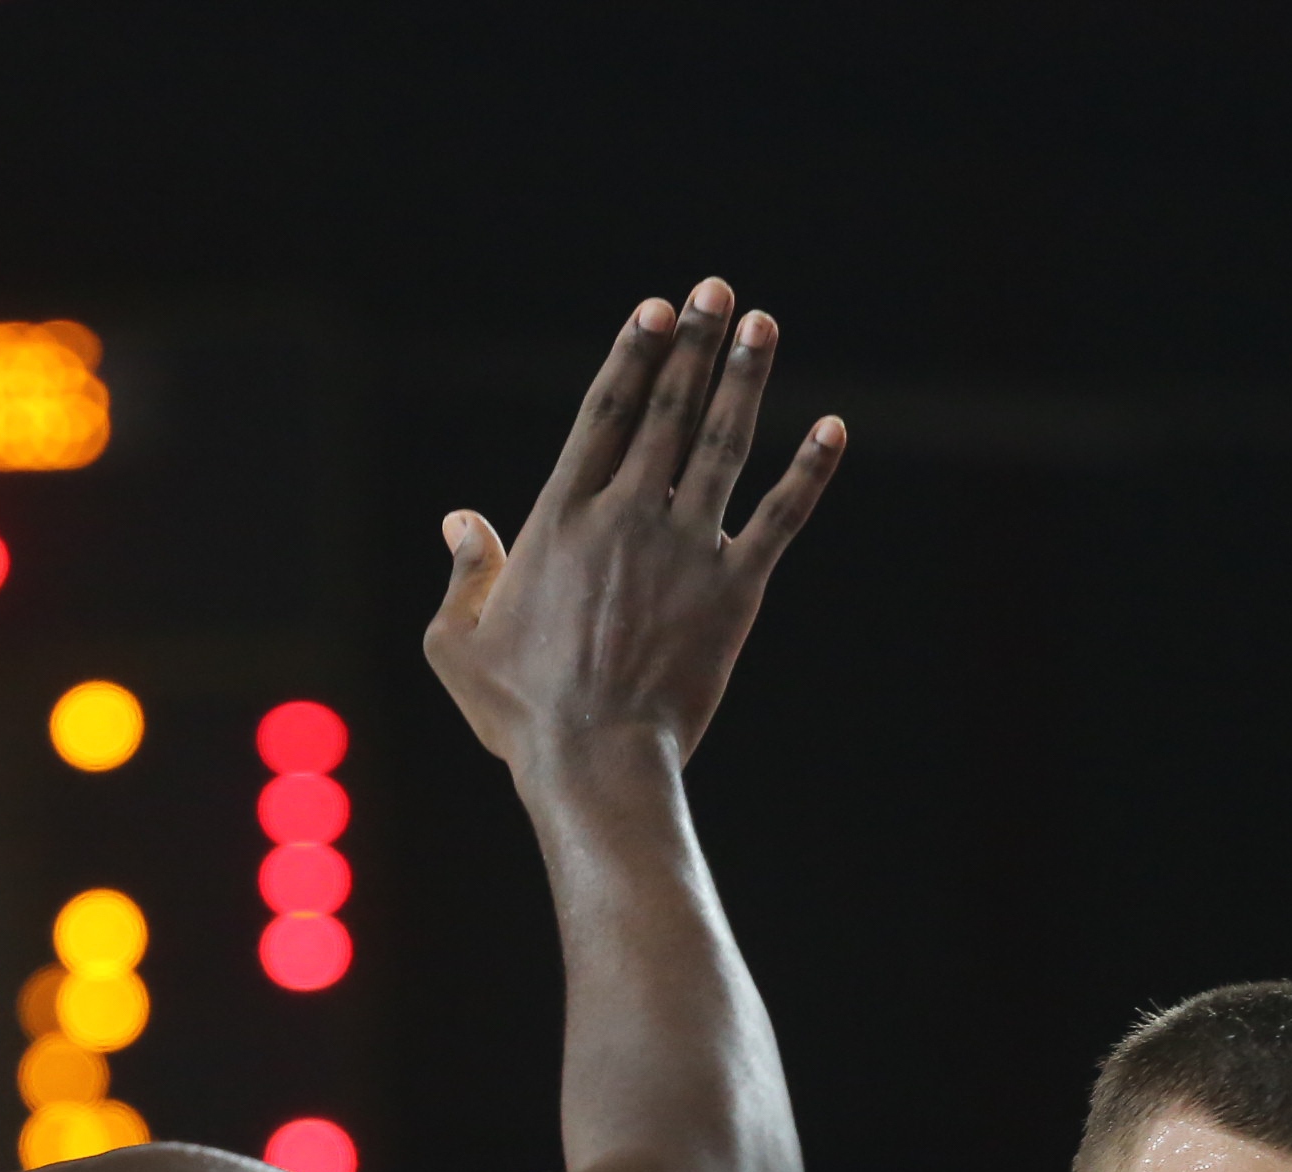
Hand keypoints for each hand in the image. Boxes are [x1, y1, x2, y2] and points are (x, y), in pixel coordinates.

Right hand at [424, 278, 844, 770]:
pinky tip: (833, 429)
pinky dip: (809, 473)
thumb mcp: (458, 643)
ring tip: (761, 323)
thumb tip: (460, 521)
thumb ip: (463, 574)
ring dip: (746, 378)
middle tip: (714, 289)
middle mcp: (626, 518)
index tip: (655, 309)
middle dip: (692, 343)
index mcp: (560, 521)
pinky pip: (780, 519)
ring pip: (723, 445)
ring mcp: (686, 550)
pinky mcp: (735, 591)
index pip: (604, 416)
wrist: (596, 761)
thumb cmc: (521, 712)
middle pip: (668, 411)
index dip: (632, 357)